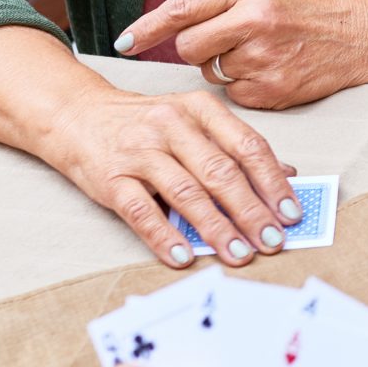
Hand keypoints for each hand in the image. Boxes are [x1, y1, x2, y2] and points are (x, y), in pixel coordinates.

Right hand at [42, 81, 299, 267]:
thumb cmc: (145, 124)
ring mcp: (139, 152)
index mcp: (199, 110)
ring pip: (186, 193)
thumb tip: (288, 174)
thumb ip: (235, 146)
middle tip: (273, 241)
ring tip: (239, 254)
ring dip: (216, 228)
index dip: (272, 182)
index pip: (246, 146)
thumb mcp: (193, 122)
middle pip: (220, 172)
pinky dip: (164, 236)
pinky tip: (183, 257)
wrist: (75, 115)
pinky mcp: (110, 178)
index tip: (292, 213)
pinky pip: (141, 211)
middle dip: (251, 211)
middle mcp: (171, 126)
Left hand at [117, 0, 367, 110]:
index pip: (182, 9)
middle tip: (226, 44)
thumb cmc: (316, 9)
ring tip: (267, 54)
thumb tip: (174, 29)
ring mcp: (264, 58)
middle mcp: (254, 20)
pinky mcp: (274, 90)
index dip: (147, 28)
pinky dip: (248, 88)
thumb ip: (223, 2)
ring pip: (213, 73)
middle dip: (197, 50)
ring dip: (228, 68)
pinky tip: (277, 73)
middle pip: (190, 47)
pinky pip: (236, 95)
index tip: (123, 42)